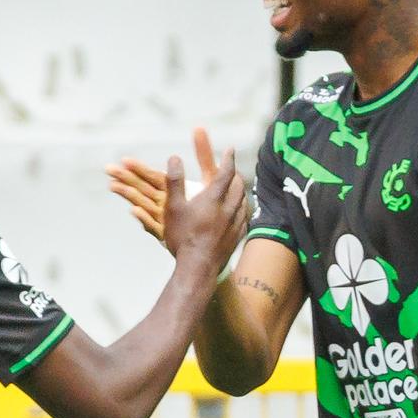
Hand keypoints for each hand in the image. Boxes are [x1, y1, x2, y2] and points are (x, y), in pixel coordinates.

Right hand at [107, 128, 251, 265]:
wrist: (198, 267)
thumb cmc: (183, 237)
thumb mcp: (173, 208)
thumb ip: (174, 182)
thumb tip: (174, 158)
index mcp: (213, 199)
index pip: (225, 173)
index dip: (228, 159)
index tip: (230, 150)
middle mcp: (228, 209)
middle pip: (238, 186)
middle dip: (236, 175)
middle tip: (232, 170)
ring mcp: (235, 224)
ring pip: (243, 202)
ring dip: (240, 192)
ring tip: (236, 189)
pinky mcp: (237, 238)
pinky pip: (244, 219)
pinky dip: (241, 211)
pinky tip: (238, 214)